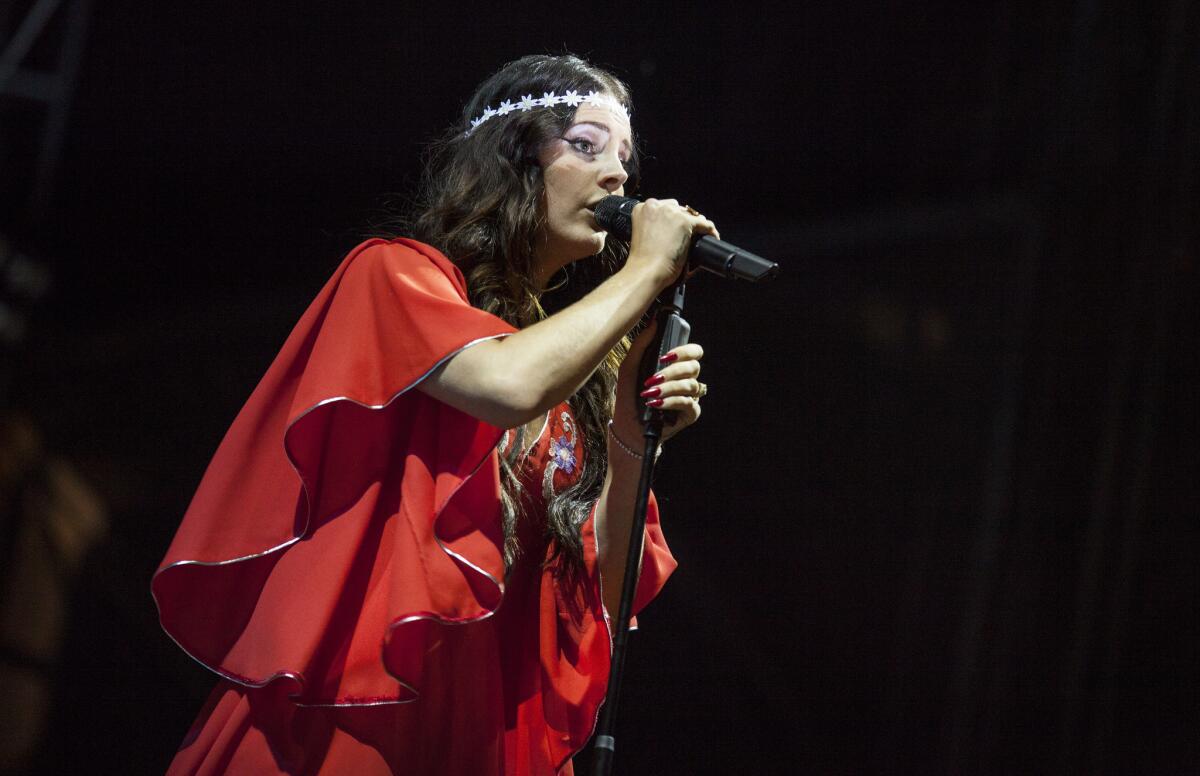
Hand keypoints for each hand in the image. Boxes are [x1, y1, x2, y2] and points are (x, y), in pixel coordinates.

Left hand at [611, 321, 706, 450]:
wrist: (627, 426)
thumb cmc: (629, 396)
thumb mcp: (629, 367)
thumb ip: (640, 345)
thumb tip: (653, 324)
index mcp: (677, 367)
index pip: (694, 352)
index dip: (685, 350)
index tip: (666, 355)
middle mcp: (687, 380)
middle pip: (694, 367)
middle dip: (673, 371)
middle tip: (654, 378)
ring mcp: (690, 397)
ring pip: (691, 385)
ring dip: (669, 387)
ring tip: (650, 392)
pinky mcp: (690, 414)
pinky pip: (688, 403)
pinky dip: (671, 401)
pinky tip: (656, 404)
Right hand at [625, 199, 718, 291]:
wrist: (646, 271)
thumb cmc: (643, 260)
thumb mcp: (643, 235)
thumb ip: (654, 227)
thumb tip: (672, 229)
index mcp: (642, 208)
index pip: (665, 208)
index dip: (673, 219)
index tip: (677, 228)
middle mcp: (656, 206)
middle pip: (679, 209)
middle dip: (684, 221)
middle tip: (687, 236)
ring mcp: (671, 213)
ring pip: (692, 215)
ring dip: (696, 226)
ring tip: (700, 238)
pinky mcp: (685, 222)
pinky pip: (705, 224)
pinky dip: (711, 231)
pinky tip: (712, 238)